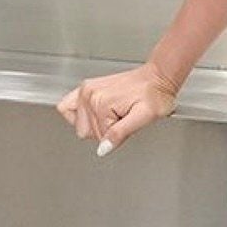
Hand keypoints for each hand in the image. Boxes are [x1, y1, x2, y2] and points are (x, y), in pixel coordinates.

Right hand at [55, 62, 178, 155]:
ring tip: (113, 114)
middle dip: (104, 130)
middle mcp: (89, 93)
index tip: (127, 124)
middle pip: (84, 131)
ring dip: (94, 123)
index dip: (115, 136)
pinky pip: (67, 106)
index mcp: (101, 102)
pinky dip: (78, 115)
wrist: (158, 78)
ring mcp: (86, 89)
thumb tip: (103, 148)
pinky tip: (95, 114)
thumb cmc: (155, 95)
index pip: (98, 137)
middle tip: (121, 119)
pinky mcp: (87, 87)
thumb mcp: (143, 118)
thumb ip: (120, 134)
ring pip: (78, 123)